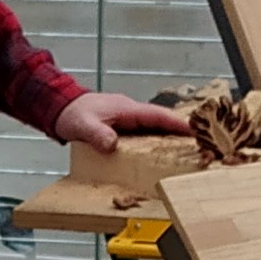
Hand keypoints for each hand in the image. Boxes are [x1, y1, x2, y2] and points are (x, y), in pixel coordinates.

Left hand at [53, 91, 192, 152]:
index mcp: (126, 109)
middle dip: (180, 131)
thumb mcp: (83, 127)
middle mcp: (131, 112)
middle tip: (200, 143)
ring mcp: (128, 118)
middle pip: (161, 121)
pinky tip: (160, 152)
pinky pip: (144, 132)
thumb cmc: (72, 114)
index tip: (194, 131)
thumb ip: (98, 135)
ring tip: (186, 150)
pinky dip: (155, 140)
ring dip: (169, 136)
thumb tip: (112, 145)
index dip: (176, 124)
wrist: (60, 107)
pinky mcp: (123, 125)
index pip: (156, 116)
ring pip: (154, 127)